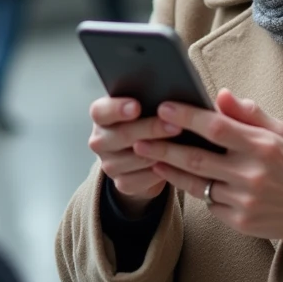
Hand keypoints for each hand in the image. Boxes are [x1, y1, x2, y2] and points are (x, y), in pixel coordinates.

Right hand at [88, 96, 182, 215]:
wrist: (143, 154)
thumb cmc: (146, 120)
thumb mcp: (144, 106)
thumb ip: (149, 99)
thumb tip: (169, 98)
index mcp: (101, 116)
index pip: (100, 111)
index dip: (117, 109)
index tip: (137, 106)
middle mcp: (100, 140)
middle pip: (123, 135)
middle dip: (151, 129)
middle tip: (175, 125)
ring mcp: (109, 164)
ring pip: (136, 158)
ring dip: (160, 152)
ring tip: (182, 145)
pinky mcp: (122, 183)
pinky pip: (142, 179)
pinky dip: (160, 172)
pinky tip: (175, 164)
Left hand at [134, 89, 282, 252]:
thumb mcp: (281, 132)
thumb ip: (249, 113)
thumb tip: (220, 94)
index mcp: (263, 146)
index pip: (216, 127)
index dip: (187, 117)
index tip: (164, 107)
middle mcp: (252, 174)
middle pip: (197, 158)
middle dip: (164, 146)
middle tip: (139, 137)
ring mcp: (244, 200)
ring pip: (196, 183)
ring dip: (170, 169)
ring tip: (149, 156)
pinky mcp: (239, 221)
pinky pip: (208, 202)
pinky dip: (193, 189)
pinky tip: (179, 177)